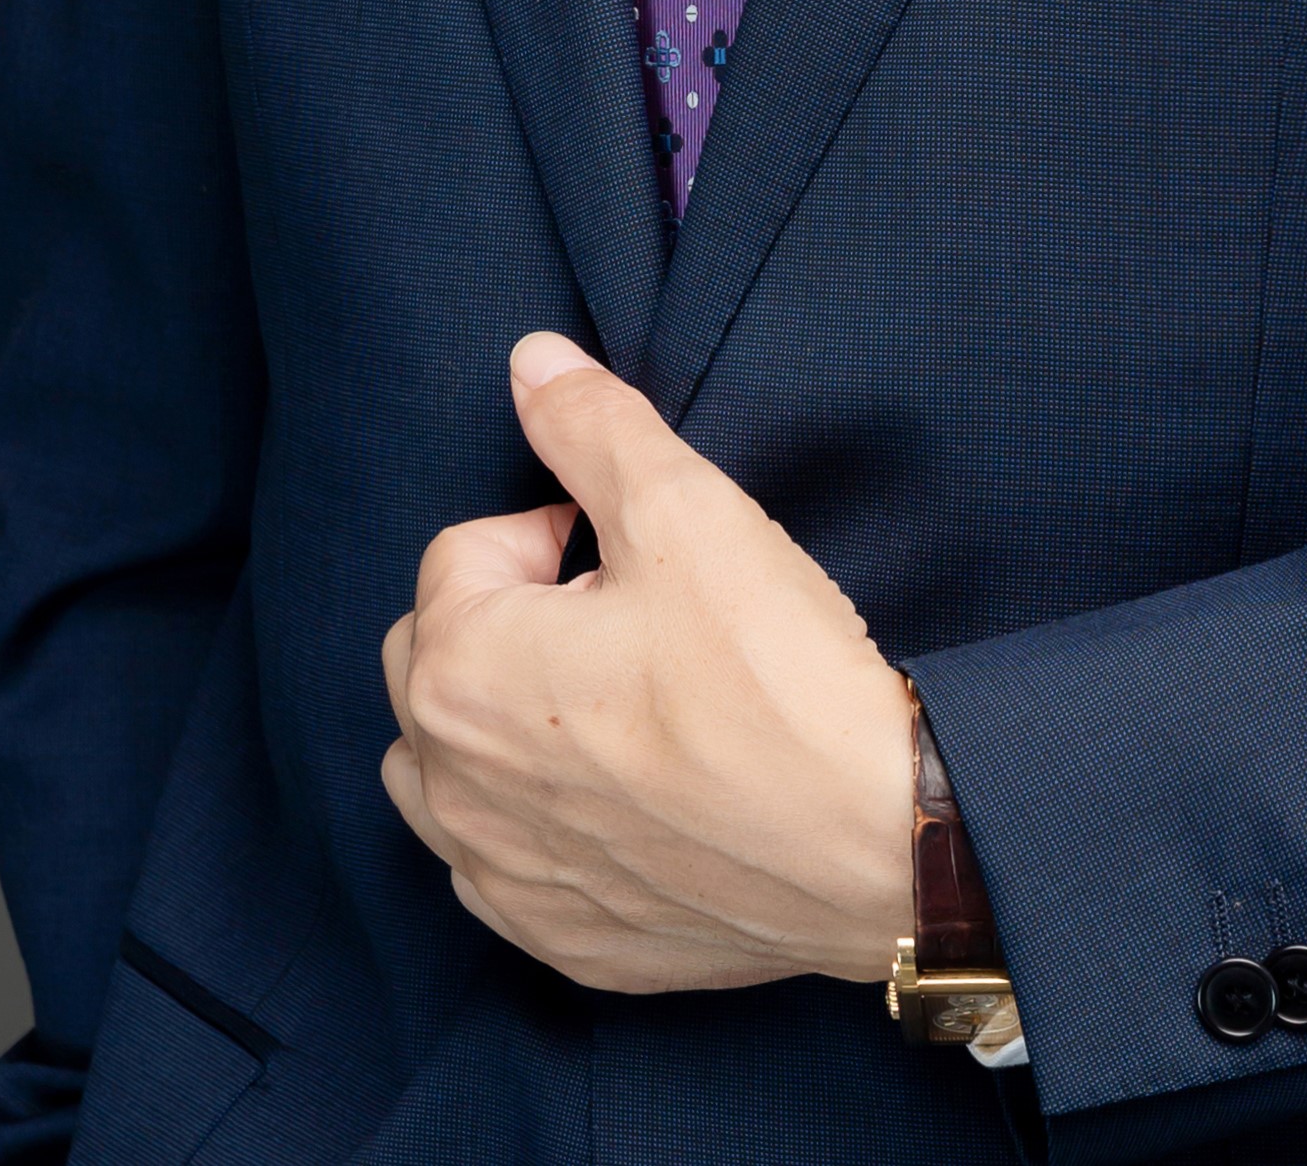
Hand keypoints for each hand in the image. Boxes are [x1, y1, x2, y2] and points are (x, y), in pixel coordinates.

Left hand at [380, 333, 915, 993]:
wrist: (875, 835)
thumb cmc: (773, 674)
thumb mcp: (684, 507)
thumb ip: (589, 424)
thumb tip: (529, 363)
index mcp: (460, 673)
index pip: (464, 553)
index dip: (556, 529)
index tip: (636, 551)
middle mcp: (453, 790)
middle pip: (432, 660)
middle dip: (508, 620)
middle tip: (623, 616)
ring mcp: (504, 880)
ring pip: (446, 775)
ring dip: (499, 726)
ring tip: (610, 702)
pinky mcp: (561, 943)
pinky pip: (502, 869)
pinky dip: (536, 826)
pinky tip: (622, 797)